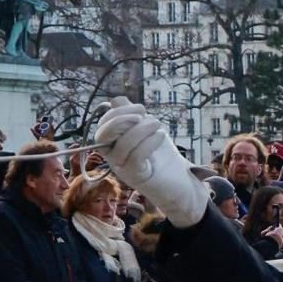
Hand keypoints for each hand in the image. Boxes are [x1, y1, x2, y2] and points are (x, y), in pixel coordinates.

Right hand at [91, 98, 206, 225]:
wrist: (180, 181)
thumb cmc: (162, 154)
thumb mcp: (146, 129)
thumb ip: (131, 116)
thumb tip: (116, 100)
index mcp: (113, 143)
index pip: (103, 124)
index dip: (118, 112)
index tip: (141, 108)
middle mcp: (113, 157)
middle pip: (102, 136)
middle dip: (120, 120)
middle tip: (142, 115)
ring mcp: (123, 169)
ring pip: (122, 146)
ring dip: (141, 129)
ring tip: (158, 124)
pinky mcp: (136, 177)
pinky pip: (135, 158)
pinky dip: (149, 142)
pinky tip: (161, 136)